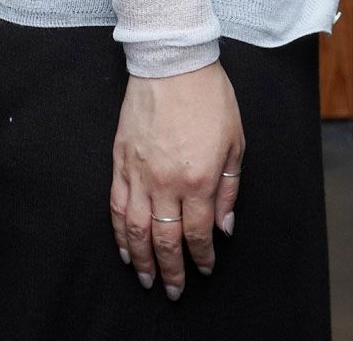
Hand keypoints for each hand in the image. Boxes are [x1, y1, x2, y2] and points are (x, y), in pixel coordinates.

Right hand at [109, 58, 244, 300]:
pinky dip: (119, 231)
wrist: (172, 63)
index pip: (198, 233)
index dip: (202, 256)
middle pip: (165, 241)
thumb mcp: (235, 141)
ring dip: (141, 260)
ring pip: (136, 230)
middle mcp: (166, 183)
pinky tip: (124, 246)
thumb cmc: (209, 97)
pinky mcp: (120, 160)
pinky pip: (117, 205)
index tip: (206, 267)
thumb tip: (225, 226)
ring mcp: (139, 173)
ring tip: (146, 279)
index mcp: (199, 179)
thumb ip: (229, 189)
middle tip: (175, 290)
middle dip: (172, 271)